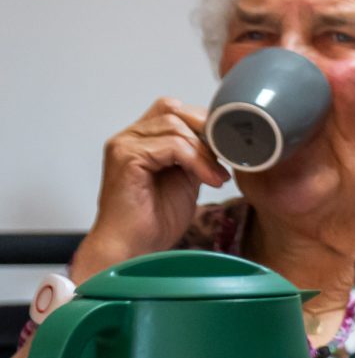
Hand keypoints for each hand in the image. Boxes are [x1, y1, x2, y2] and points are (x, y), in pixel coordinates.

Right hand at [71, 99, 227, 279]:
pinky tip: (210, 181)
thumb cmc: (155, 220)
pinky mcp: (126, 157)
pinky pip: (171, 146)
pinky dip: (197, 161)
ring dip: (205, 151)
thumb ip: (197, 157)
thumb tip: (223, 142)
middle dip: (206, 132)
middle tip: (226, 158)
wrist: (134, 248)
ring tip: (217, 177)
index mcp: (142, 138)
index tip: (227, 149)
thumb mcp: (187, 180)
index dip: (204, 124)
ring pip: (175, 127)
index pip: (175, 110)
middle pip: (174, 110)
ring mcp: (124, 144)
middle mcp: (130, 136)